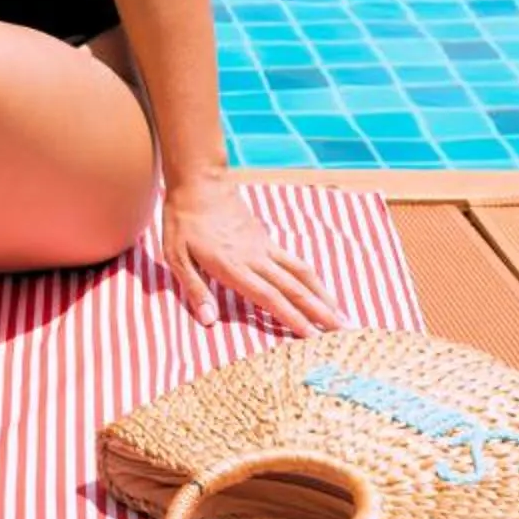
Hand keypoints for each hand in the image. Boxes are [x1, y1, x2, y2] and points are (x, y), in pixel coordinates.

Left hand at [160, 177, 344, 335]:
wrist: (199, 182)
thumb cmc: (183, 220)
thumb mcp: (175, 255)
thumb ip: (194, 288)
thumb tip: (209, 320)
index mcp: (233, 266)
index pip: (269, 297)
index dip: (292, 318)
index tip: (312, 336)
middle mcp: (255, 258)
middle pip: (293, 288)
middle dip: (319, 312)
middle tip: (343, 331)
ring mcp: (264, 247)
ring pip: (300, 274)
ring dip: (322, 296)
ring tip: (341, 315)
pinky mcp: (266, 238)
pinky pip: (293, 261)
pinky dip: (311, 278)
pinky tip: (319, 289)